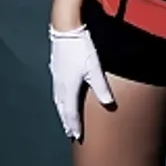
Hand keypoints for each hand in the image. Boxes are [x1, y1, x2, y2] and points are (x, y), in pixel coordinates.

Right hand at [48, 24, 113, 139]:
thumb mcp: (94, 68)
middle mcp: (60, 85)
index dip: (74, 125)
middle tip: (70, 133)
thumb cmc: (81, 48)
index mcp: (69, 88)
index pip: (71, 112)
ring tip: (66, 119)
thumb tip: (109, 103)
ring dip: (63, 111)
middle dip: (67, 121)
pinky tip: (63, 97)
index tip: (76, 136)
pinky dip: (61, 100)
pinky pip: (58, 91)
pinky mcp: (56, 69)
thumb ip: (101, 87)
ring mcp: (57, 77)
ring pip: (58, 100)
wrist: (65, 29)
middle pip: (62, 109)